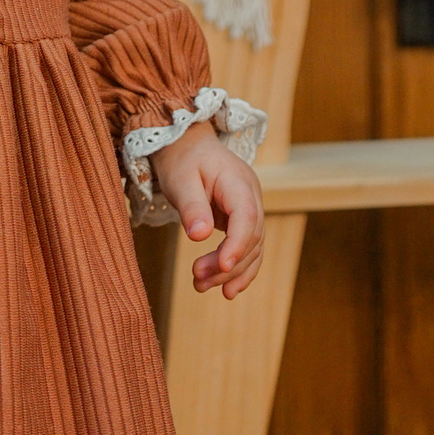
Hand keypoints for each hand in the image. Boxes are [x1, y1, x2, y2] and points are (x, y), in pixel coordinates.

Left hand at [150, 118, 262, 297]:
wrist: (186, 145)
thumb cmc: (182, 159)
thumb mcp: (180, 179)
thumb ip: (192, 206)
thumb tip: (199, 235)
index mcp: (237, 181)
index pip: (247, 216)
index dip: (237, 244)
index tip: (222, 266)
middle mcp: (251, 195)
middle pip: (251, 237)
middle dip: (227, 264)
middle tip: (198, 280)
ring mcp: (250, 208)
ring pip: (253, 248)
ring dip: (231, 272)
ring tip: (201, 286)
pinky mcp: (242, 220)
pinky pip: (248, 248)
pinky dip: (238, 269)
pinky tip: (226, 290)